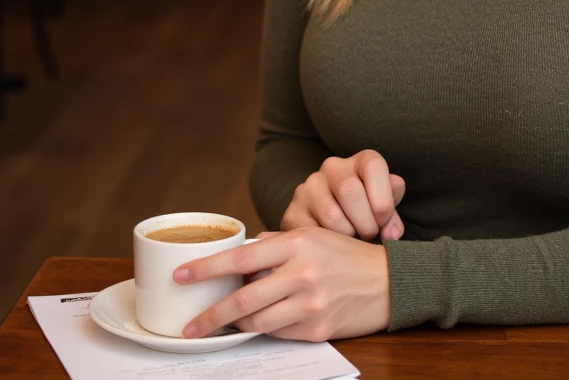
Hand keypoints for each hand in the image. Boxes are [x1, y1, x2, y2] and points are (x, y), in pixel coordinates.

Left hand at [175, 227, 390, 341]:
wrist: (388, 282)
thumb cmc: (346, 256)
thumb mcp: (314, 236)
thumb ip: (278, 244)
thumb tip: (240, 256)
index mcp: (298, 244)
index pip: (242, 257)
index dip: (207, 268)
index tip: (181, 276)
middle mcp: (302, 273)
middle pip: (242, 299)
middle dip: (209, 316)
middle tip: (187, 326)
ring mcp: (310, 303)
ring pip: (257, 321)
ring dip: (236, 325)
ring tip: (222, 325)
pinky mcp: (317, 328)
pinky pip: (278, 333)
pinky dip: (264, 329)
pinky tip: (259, 324)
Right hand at [283, 150, 404, 240]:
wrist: (329, 226)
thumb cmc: (365, 215)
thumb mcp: (383, 210)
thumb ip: (392, 215)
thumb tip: (392, 233)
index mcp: (359, 161)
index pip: (373, 165)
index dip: (382, 198)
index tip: (383, 220)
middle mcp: (332, 168)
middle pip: (350, 190)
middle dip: (365, 222)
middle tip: (369, 235)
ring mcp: (308, 188)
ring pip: (331, 214)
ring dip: (348, 235)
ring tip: (352, 239)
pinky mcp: (292, 212)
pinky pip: (312, 232)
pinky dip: (327, 245)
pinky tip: (333, 244)